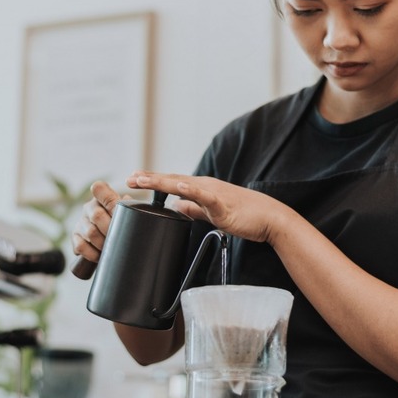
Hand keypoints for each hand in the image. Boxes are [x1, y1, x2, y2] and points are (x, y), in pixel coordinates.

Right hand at [72, 181, 128, 261]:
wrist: (111, 243)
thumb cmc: (124, 224)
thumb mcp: (128, 214)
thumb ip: (131, 207)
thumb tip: (132, 203)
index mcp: (102, 198)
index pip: (99, 188)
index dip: (106, 196)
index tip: (117, 207)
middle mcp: (89, 208)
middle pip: (97, 215)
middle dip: (110, 229)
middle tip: (120, 237)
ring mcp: (81, 222)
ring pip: (90, 232)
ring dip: (103, 243)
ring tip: (113, 248)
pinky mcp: (75, 237)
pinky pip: (80, 246)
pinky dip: (92, 253)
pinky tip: (100, 256)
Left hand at [126, 171, 288, 243]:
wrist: (270, 218)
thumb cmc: (246, 216)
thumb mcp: (213, 212)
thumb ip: (194, 208)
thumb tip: (176, 207)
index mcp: (203, 189)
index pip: (172, 183)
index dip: (152, 181)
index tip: (133, 180)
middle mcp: (205, 186)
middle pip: (172, 181)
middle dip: (149, 179)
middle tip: (128, 178)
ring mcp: (213, 193)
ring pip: (182, 185)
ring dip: (160, 181)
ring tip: (141, 180)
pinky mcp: (222, 204)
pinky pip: (203, 196)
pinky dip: (190, 191)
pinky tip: (177, 188)